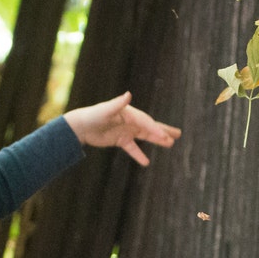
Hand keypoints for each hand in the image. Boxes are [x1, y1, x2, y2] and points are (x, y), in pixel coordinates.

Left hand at [64, 92, 180, 165]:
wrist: (80, 126)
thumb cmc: (92, 116)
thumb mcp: (105, 110)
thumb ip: (118, 103)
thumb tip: (128, 94)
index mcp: (130, 114)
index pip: (146, 123)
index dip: (156, 130)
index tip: (165, 138)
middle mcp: (130, 121)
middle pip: (151, 126)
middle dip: (164, 131)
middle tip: (178, 134)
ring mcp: (126, 131)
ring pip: (145, 136)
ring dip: (157, 140)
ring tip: (170, 144)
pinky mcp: (120, 140)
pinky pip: (132, 148)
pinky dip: (139, 154)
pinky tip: (146, 162)